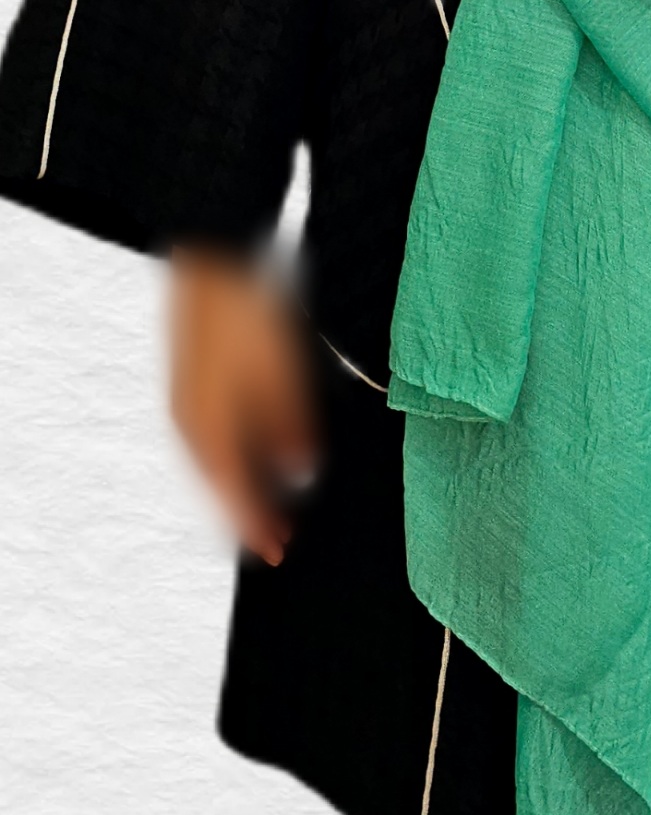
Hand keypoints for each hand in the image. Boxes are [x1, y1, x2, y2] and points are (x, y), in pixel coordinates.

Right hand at [168, 244, 319, 566]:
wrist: (211, 263)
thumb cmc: (247, 316)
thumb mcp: (281, 373)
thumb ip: (291, 426)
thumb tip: (301, 470)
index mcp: (211, 428)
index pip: (236, 494)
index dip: (258, 525)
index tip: (279, 552)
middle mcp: (191, 424)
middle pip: (221, 484)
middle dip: (248, 512)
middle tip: (276, 538)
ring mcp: (185, 404)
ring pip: (213, 462)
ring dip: (238, 486)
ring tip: (267, 505)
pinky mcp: (189, 385)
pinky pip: (208, 438)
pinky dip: (230, 457)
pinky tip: (252, 456)